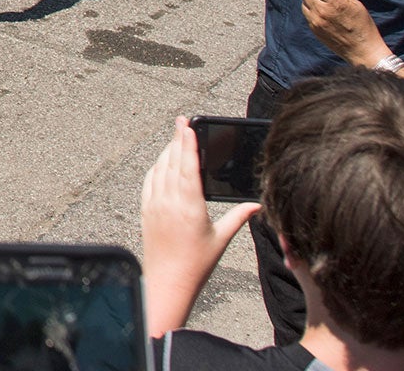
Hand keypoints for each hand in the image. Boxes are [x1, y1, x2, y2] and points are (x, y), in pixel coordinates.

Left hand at [139, 118, 258, 333]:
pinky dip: (156, 167)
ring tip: (175, 138)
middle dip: (177, 139)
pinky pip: (149, 181)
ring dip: (167, 151)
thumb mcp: (221, 238)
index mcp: (190, 204)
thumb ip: (239, 217)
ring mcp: (155, 204)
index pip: (188, 164)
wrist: (168, 282)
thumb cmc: (197, 263)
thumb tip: (257, 204)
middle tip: (181, 121)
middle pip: (172, 161)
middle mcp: (169, 200)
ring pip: (159, 168)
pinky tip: (162, 163)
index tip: (187, 125)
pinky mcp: (146, 210)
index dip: (188, 142)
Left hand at [300, 0, 389, 62]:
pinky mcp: (314, 30)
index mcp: (334, 3)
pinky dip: (312, 10)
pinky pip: (307, 14)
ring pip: (303, 1)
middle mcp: (322, 11)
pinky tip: (323, 13)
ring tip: (324, 3)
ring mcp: (316, 21)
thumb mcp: (356, 5)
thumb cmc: (363, 28)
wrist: (362, 51)